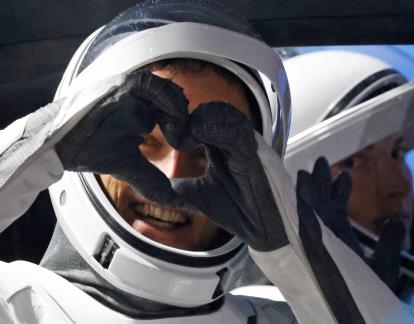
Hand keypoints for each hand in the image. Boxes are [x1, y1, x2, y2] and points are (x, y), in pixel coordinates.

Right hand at [55, 69, 188, 205]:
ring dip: (177, 111)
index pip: (173, 109)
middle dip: (184, 118)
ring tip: (175, 135)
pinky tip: (166, 125)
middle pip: (174, 97)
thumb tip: (171, 199)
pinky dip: (166, 102)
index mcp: (141, 111)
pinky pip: (152, 85)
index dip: (183, 126)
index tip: (185, 145)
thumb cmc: (89, 149)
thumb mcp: (128, 165)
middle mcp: (138, 97)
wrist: (59, 145)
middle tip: (183, 140)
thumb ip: (150, 178)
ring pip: (167, 89)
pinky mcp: (121, 86)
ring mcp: (130, 89)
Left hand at [170, 102, 288, 250]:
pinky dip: (212, 131)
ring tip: (181, 140)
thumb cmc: (237, 210)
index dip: (181, 121)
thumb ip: (175, 189)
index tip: (162, 132)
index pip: (201, 119)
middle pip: (211, 109)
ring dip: (199, 121)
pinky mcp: (253, 153)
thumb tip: (148, 191)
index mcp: (221, 146)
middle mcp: (234, 140)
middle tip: (170, 133)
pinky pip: (235, 131)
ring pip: (223, 113)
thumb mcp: (195, 197)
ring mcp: (245, 144)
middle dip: (187, 116)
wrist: (262, 228)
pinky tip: (193, 142)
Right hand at [296, 157, 404, 289]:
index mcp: (343, 238)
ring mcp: (318, 234)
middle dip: (320, 182)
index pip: (338, 209)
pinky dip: (301, 196)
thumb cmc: (369, 294)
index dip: (340, 191)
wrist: (353, 310)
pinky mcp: (313, 235)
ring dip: (309, 186)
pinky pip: (304, 212)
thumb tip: (397, 222)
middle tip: (319, 162)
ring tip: (305, 169)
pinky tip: (300, 182)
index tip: (344, 175)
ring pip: (311, 204)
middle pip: (321, 202)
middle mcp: (328, 234)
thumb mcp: (385, 265)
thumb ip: (391, 243)